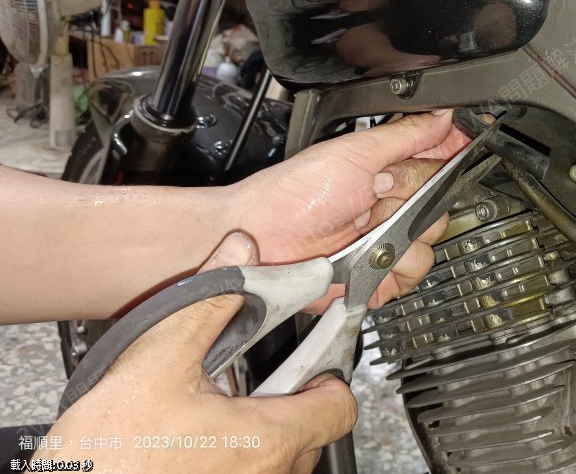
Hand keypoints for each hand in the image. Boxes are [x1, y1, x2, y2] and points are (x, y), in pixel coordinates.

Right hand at [39, 234, 354, 473]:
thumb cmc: (105, 457)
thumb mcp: (160, 357)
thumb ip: (211, 300)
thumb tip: (240, 254)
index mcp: (265, 440)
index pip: (340, 407)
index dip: (328, 373)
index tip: (311, 356)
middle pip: (313, 431)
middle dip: (291, 396)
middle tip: (257, 376)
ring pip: (282, 456)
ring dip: (264, 426)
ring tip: (222, 404)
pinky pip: (252, 472)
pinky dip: (240, 451)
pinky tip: (200, 433)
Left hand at [232, 111, 468, 308]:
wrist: (262, 239)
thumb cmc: (294, 192)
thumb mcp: (354, 153)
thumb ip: (404, 135)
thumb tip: (443, 115)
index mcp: (388, 171)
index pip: (439, 160)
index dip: (455, 154)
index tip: (468, 144)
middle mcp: (391, 207)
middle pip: (440, 205)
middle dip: (413, 199)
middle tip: (379, 193)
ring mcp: (387, 243)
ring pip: (429, 243)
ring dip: (399, 236)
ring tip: (365, 230)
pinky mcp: (381, 279)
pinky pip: (412, 275)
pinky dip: (392, 268)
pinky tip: (365, 256)